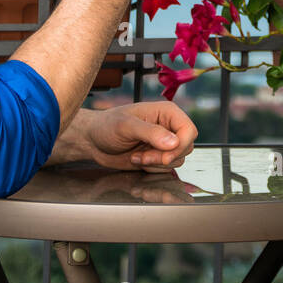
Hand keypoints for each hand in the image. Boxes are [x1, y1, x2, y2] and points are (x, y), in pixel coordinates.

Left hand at [62, 102, 197, 171]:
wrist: (94, 141)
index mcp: (167, 112)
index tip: (164, 156)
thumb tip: (174, 142)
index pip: (189, 130)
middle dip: (165, 157)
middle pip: (186, 148)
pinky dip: (152, 169)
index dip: (181, 146)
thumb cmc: (106, 126)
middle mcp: (169, 126)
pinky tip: (137, 160)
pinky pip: (166, 169)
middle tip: (143, 156)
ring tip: (136, 156)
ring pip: (177, 160)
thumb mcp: (126, 126)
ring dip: (156, 164)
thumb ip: (151, 132)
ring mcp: (164, 143)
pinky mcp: (158, 156)